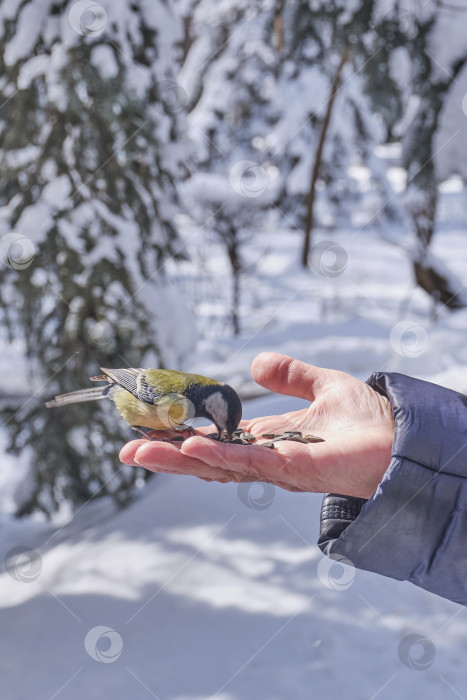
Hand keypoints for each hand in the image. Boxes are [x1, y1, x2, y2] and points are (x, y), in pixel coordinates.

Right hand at [119, 352, 394, 498]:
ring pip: (219, 465)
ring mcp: (277, 466)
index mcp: (269, 439)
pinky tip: (190, 451)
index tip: (151, 430)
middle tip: (128, 450)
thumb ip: (290, 375)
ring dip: (180, 460)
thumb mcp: (322, 384)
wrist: (404, 437)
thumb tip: (255, 363)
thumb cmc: (369, 419)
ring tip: (141, 452)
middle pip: (208, 459)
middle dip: (169, 455)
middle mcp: (266, 457)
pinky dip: (217, 458)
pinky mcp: (293, 469)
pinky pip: (248, 463)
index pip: (217, 440)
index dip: (185, 436)